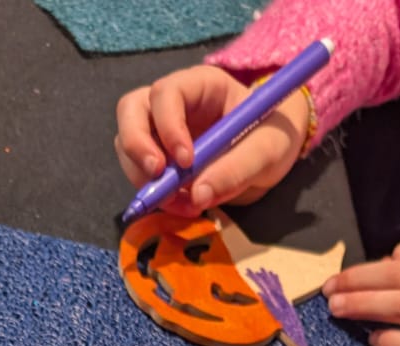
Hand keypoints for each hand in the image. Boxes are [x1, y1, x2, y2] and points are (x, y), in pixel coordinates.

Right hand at [115, 66, 308, 216]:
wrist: (272, 153)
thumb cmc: (273, 137)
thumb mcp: (268, 151)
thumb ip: (237, 170)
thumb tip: (197, 195)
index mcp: (201, 85)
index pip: (166, 94)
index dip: (168, 126)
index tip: (186, 161)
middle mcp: (174, 102)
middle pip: (131, 110)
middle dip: (136, 146)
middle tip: (158, 179)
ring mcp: (161, 130)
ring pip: (127, 144)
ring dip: (144, 178)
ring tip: (180, 203)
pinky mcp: (161, 158)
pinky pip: (141, 173)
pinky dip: (155, 194)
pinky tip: (182, 206)